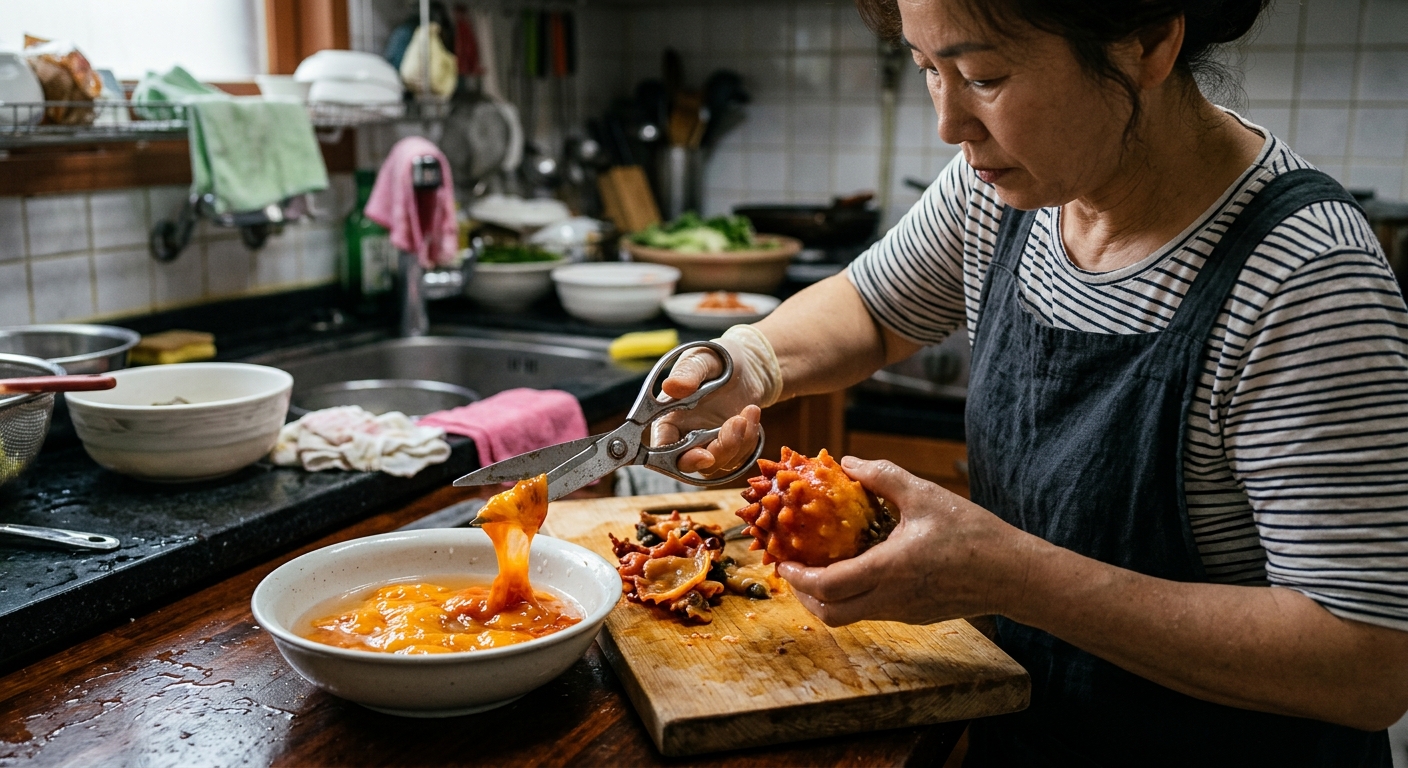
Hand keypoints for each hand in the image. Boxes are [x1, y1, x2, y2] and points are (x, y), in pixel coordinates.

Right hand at [650, 340, 762, 474]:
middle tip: (736, 423)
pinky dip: (748, 440)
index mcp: (667, 418)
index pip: (662, 449)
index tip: (704, 455)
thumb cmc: (719, 359)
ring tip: (748, 411)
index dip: (679, 457)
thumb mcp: (704, 359)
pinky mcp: (727, 449)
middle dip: (718, 451)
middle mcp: (682, 437)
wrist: (748, 366)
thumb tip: (671, 386)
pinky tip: (752, 415)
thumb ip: (688, 373)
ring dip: (738, 442)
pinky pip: (737, 458)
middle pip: (691, 464)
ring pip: (717, 464)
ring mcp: (705, 445)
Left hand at [777, 456, 1037, 625]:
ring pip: (851, 616)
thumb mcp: (925, 495)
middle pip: (831, 614)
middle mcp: (891, 598)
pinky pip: (873, 610)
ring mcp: (903, 611)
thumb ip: (883, 476)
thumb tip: (848, 461)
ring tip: (819, 570)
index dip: (799, 578)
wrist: (1014, 574)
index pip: (829, 586)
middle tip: (794, 572)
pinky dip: (853, 597)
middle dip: (805, 596)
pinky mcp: (915, 614)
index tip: (783, 562)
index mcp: (889, 569)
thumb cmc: (973, 532)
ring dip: (828, 598)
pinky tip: (856, 570)